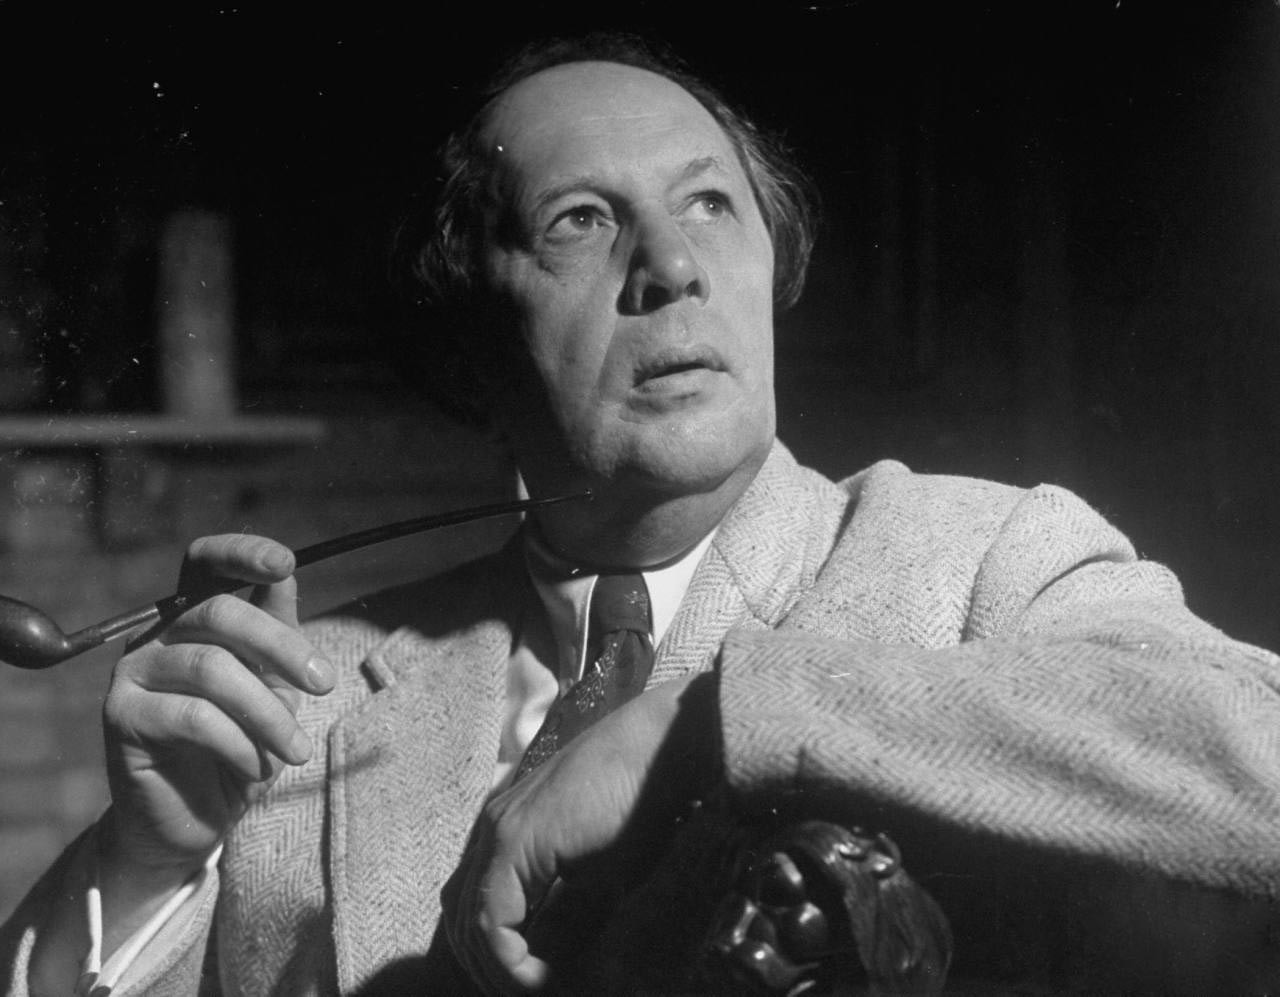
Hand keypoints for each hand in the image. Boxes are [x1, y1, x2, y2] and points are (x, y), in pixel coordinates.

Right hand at [100, 533, 333, 885]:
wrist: (196, 822)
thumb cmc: (242, 746)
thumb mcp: (273, 685)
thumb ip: (277, 632)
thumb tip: (286, 575)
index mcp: (193, 617)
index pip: (205, 563)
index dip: (241, 553)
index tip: (285, 565)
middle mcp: (156, 635)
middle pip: (218, 613)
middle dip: (283, 646)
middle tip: (325, 685)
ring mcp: (133, 672)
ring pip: (211, 668)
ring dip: (268, 712)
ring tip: (297, 751)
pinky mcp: (121, 716)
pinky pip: (192, 716)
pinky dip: (238, 743)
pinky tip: (257, 769)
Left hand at [443, 672, 720, 994]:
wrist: (663, 746)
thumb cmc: (644, 801)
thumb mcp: (600, 872)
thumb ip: (567, 911)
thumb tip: (552, 960)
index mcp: (508, 829)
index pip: (475, 908)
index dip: (496, 958)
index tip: (536, 985)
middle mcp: (493, 827)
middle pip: (461, 919)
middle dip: (489, 971)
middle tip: (530, 993)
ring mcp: (499, 830)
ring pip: (470, 924)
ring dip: (498, 971)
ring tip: (538, 990)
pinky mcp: (516, 839)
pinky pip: (491, 919)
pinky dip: (509, 958)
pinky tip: (541, 979)